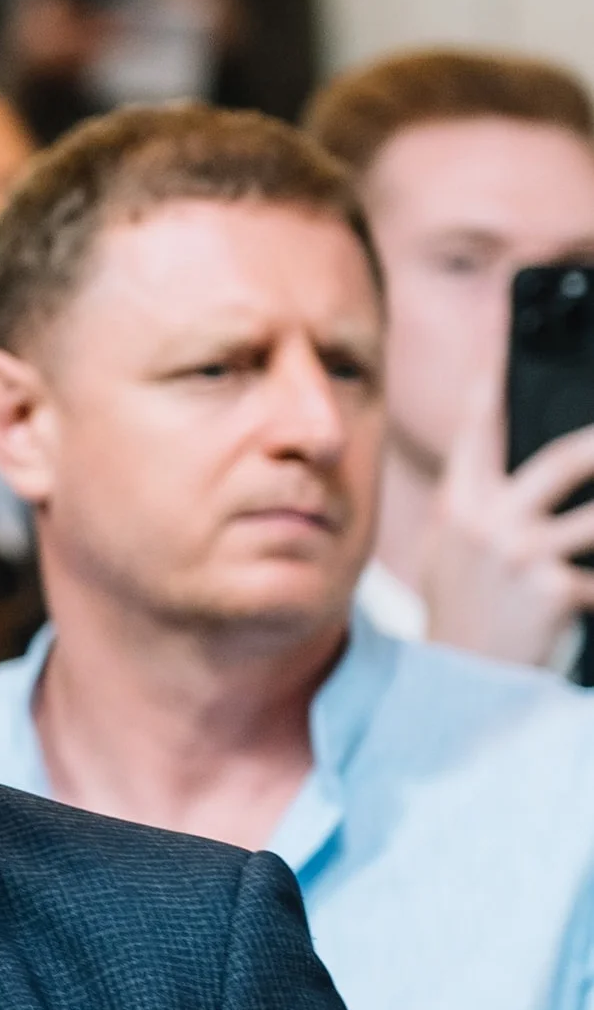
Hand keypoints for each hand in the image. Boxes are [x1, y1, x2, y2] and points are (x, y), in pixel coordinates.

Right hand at [421, 383, 593, 664]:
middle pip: (562, 462)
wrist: (460, 682)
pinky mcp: (553, 591)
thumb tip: (495, 453)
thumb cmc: (462, 611)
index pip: (479, 428)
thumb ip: (472, 500)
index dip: (492, 373)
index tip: (503, 326)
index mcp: (459, 506)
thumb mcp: (447, 549)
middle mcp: (487, 524)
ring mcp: (520, 557)